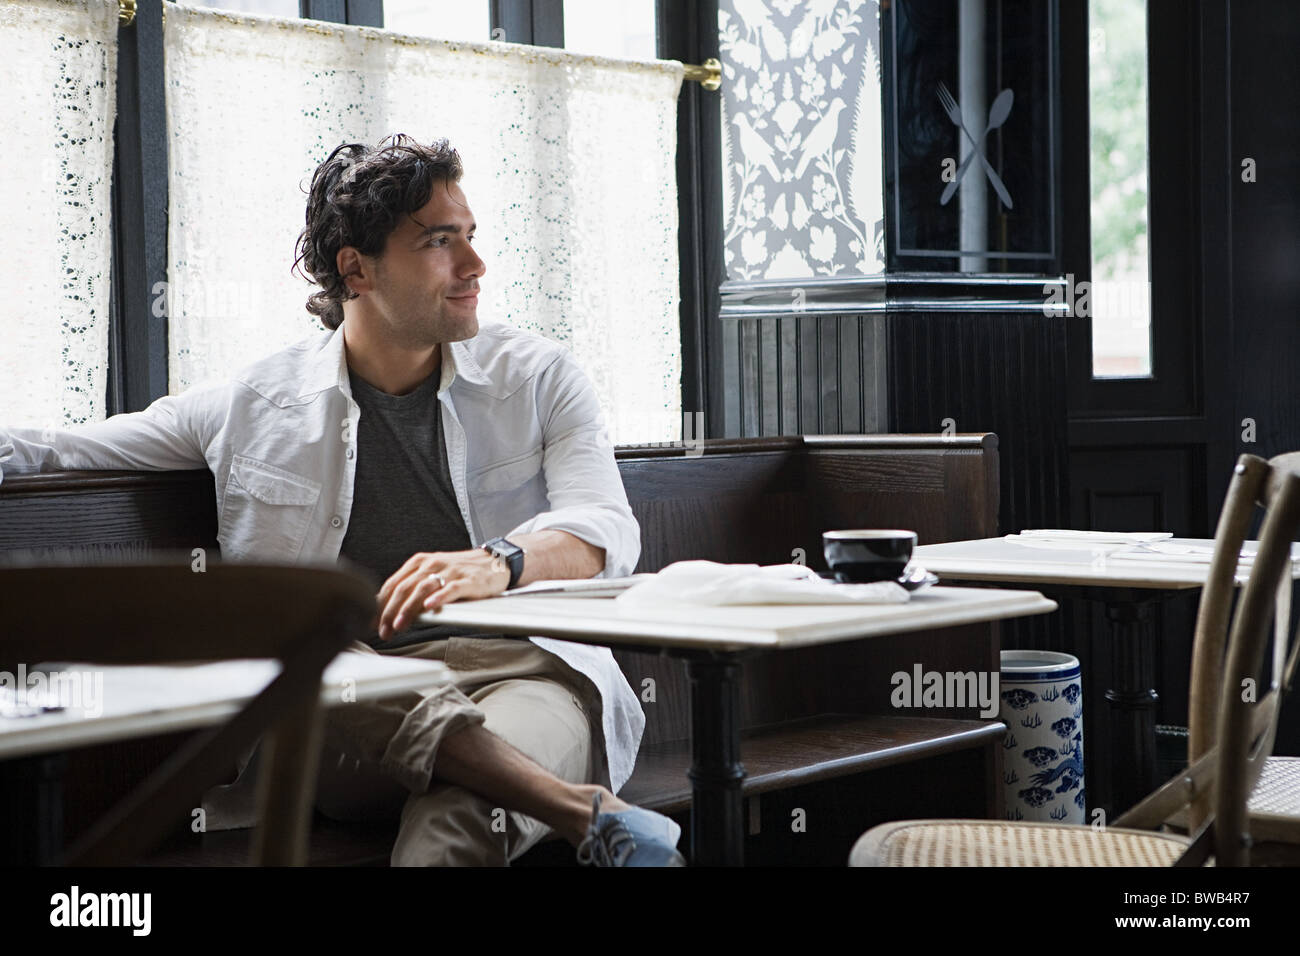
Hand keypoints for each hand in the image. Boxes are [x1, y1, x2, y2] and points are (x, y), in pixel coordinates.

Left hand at [374, 548, 511, 640]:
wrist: (494, 561)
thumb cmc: (460, 571)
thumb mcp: (432, 574)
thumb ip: (413, 587)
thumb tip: (389, 609)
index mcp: (419, 562)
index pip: (392, 584)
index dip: (380, 605)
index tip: (373, 623)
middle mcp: (431, 564)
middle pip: (404, 588)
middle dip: (390, 612)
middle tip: (384, 630)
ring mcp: (450, 571)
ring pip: (422, 589)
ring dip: (408, 609)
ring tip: (400, 625)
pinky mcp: (467, 580)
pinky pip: (450, 589)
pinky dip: (438, 598)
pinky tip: (430, 607)